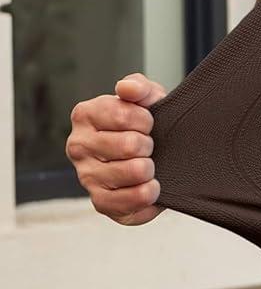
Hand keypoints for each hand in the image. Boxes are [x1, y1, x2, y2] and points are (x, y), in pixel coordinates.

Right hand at [65, 73, 168, 224]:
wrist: (153, 153)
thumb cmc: (144, 123)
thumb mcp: (147, 97)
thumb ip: (139, 86)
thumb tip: (126, 87)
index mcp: (85, 115)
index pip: (124, 115)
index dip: (146, 120)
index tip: (147, 123)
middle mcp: (78, 146)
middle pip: (129, 145)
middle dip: (149, 145)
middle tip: (148, 147)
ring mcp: (86, 176)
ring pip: (133, 172)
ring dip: (150, 168)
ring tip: (148, 164)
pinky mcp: (100, 202)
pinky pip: (132, 201)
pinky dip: (149, 193)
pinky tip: (150, 185)